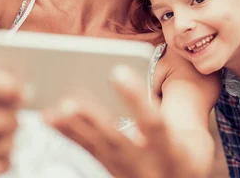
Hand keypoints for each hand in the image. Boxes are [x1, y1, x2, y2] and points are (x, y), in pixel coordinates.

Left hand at [44, 65, 192, 177]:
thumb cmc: (184, 148)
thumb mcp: (187, 134)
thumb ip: (158, 112)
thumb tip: (122, 77)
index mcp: (171, 151)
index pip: (153, 123)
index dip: (135, 98)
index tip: (118, 72)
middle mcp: (148, 166)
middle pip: (115, 142)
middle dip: (92, 121)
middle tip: (68, 102)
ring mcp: (128, 172)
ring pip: (97, 149)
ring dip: (73, 129)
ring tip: (52, 110)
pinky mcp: (113, 173)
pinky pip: (89, 152)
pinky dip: (70, 134)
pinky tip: (52, 118)